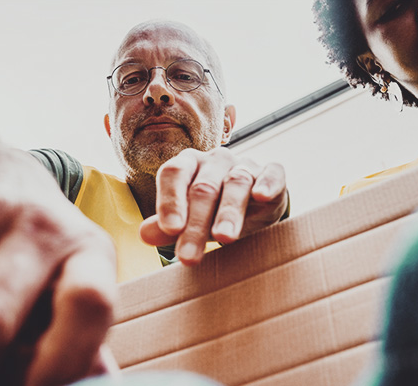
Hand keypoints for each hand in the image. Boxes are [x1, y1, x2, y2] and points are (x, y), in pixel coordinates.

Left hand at [139, 147, 287, 265]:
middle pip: (203, 188)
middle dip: (196, 224)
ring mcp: (245, 164)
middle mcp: (215, 160)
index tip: (170, 229)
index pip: (174, 174)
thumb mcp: (189, 220)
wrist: (255, 204)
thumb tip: (145, 234)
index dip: (170, 201)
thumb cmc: (214, 210)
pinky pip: (271, 173)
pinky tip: (261, 196)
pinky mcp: (273, 172)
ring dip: (228, 212)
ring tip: (224, 238)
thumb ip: (168, 227)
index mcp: (188, 164)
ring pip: (236, 183)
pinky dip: (267, 183)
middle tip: (189, 256)